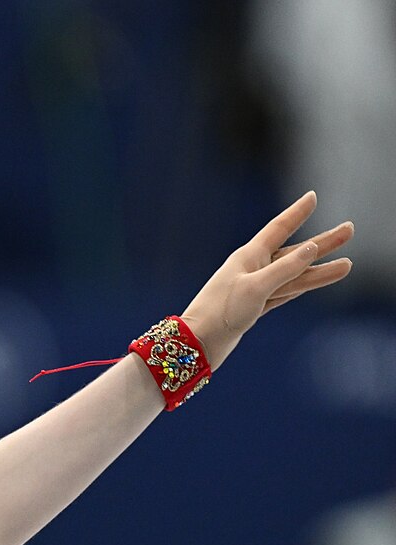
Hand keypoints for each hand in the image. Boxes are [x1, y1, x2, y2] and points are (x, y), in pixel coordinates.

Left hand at [180, 192, 353, 368]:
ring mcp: (254, 289)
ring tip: (348, 265)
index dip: (297, 213)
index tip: (312, 196)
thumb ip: (285, 268)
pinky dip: (304, 286)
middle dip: (322, 242)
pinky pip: (286, 293)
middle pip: (294, 252)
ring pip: (294, 276)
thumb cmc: (220, 313)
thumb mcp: (256, 287)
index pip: (278, 228)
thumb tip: (312, 248)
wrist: (197, 345)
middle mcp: (252, 270)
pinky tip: (317, 280)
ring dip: (320, 270)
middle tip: (350, 230)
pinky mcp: (254, 308)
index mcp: (248, 257)